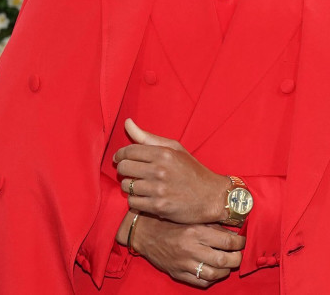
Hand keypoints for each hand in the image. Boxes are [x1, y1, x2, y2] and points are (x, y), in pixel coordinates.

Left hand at [114, 119, 228, 223]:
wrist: (211, 197)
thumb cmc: (192, 171)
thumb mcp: (175, 149)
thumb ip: (148, 137)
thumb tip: (127, 122)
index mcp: (164, 153)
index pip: (129, 151)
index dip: (120, 155)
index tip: (119, 158)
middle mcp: (159, 170)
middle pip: (124, 168)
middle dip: (123, 169)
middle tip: (130, 172)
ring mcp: (158, 190)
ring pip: (126, 186)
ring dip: (129, 186)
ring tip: (139, 185)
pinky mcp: (158, 207)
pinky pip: (133, 202)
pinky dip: (135, 200)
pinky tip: (144, 196)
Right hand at [130, 214, 244, 287]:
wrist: (146, 233)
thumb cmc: (171, 223)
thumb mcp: (193, 219)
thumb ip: (213, 226)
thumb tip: (234, 233)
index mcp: (196, 231)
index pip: (227, 241)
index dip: (240, 243)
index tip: (242, 241)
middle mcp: (191, 248)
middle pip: (224, 260)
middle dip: (236, 259)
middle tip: (238, 255)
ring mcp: (184, 263)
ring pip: (214, 274)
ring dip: (226, 271)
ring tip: (228, 264)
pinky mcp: (178, 274)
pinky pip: (201, 282)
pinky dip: (211, 279)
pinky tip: (214, 272)